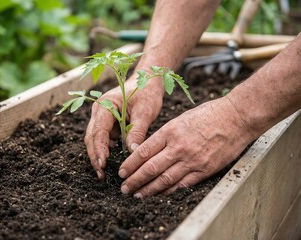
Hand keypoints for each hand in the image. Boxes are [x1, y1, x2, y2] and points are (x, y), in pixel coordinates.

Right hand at [85, 73, 163, 179]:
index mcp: (105, 104)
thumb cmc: (147, 93)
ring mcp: (101, 116)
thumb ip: (137, 131)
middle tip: (101, 174)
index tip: (102, 165)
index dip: (99, 149)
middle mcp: (98, 110)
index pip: (98, 130)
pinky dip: (105, 150)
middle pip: (91, 137)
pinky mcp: (107, 122)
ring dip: (98, 155)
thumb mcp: (145, 112)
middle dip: (95, 156)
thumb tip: (132, 152)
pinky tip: (110, 163)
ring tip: (103, 173)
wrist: (147, 81)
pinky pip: (103, 138)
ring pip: (94, 139)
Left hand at [118, 97, 255, 197]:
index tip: (122, 172)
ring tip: (137, 194)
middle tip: (124, 188)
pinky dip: (169, 191)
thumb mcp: (181, 119)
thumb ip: (165, 135)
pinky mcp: (205, 169)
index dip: (130, 164)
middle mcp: (178, 147)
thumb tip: (148, 150)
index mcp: (170, 131)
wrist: (237, 117)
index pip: (143, 151)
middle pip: (150, 168)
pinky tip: (159, 194)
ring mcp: (192, 160)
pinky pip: (183, 184)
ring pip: (164, 179)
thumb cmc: (208, 114)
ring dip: (148, 189)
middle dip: (134, 180)